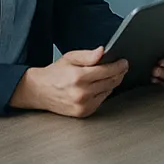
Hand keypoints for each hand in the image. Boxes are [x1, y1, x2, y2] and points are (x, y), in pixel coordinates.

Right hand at [10, 47, 128, 117]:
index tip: (124, 62)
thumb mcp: (70, 57)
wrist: (39, 91)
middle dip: (119, 73)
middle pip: (111, 81)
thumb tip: (102, 51)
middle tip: (122, 66)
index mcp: (78, 77)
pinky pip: (102, 100)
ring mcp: (83, 105)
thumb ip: (88, 55)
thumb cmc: (55, 73)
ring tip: (110, 74)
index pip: (108, 70)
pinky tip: (99, 86)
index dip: (119, 65)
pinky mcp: (83, 113)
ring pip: (108, 91)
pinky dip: (104, 92)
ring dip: (112, 82)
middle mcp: (81, 93)